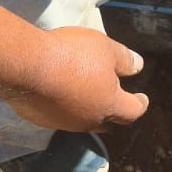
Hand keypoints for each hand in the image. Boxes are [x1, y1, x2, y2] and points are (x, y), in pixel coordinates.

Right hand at [4, 27, 148, 132]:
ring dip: (88, 110)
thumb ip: (124, 60)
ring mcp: (63, 123)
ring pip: (82, 121)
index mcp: (109, 105)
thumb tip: (138, 67)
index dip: (139, 104)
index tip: (142, 99)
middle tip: (115, 100)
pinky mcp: (41, 119)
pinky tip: (58, 93)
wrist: (29, 67)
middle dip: (114, 113)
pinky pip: (59, 116)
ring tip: (86, 94)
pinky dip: (64, 107)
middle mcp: (88, 120)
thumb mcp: (106, 49)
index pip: (132, 111)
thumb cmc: (74, 55)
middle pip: (108, 122)